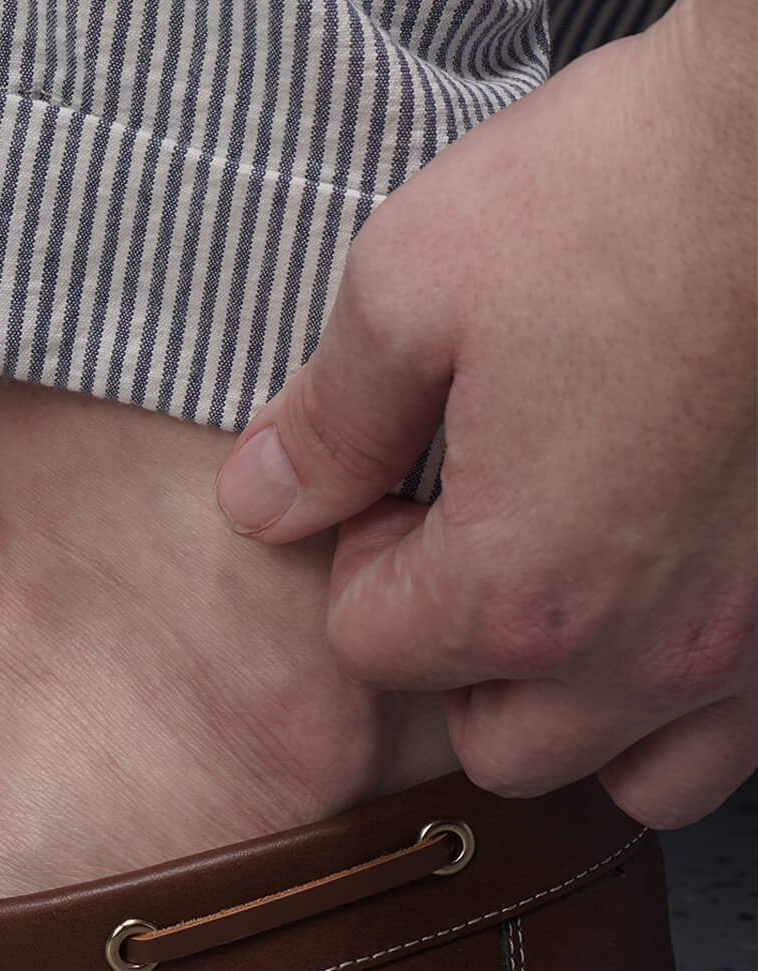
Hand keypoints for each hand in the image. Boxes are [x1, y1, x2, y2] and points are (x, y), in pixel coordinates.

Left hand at [213, 0, 755, 827]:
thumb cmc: (611, 197)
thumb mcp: (410, 283)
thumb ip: (331, 419)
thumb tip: (263, 500)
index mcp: (522, 587)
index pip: (374, 650)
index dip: (358, 552)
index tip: (394, 469)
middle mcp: (650, 651)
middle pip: (500, 743)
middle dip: (454, 649)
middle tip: (465, 517)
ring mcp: (753, 643)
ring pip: (638, 773)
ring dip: (578, 700)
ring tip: (563, 566)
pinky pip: (741, 729)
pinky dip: (686, 687)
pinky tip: (661, 573)